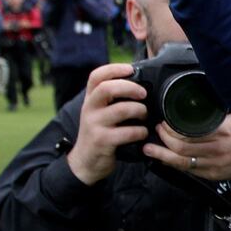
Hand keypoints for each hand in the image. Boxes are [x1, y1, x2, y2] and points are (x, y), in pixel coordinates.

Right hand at [67, 64, 149, 184]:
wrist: (86, 161)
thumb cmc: (100, 132)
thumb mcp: (101, 112)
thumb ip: (114, 98)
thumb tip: (142, 83)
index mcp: (91, 99)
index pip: (96, 77)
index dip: (114, 69)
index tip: (131, 69)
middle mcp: (89, 109)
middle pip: (106, 89)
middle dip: (130, 87)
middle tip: (143, 93)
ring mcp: (94, 125)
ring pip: (120, 110)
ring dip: (140, 111)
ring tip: (144, 115)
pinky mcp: (102, 141)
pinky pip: (127, 132)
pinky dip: (140, 131)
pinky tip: (142, 133)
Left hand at [142, 115, 230, 180]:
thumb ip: (218, 113)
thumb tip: (199, 102)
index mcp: (222, 132)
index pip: (188, 133)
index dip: (171, 130)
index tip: (164, 123)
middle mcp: (216, 150)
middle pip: (181, 148)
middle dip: (164, 140)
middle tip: (155, 133)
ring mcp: (214, 164)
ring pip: (182, 162)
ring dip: (163, 155)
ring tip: (150, 149)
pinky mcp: (214, 175)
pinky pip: (190, 171)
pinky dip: (176, 165)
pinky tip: (166, 160)